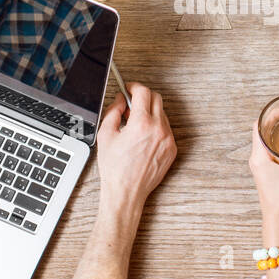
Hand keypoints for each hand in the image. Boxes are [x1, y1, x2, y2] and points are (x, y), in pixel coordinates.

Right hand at [96, 83, 177, 219]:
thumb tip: (120, 100)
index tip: (129, 88)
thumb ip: (113, 111)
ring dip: (150, 112)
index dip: (134, 87)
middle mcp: (158, 129)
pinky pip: (166, 129)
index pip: (143, 92)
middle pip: (157, 98)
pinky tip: (143, 137)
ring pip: (162, 114)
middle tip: (131, 104)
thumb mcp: (106, 135)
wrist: (126, 191)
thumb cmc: (114, 168)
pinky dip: (156, 127)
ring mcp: (168, 140)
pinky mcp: (172, 149)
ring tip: (135, 124)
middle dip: (143, 97)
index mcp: (141, 124)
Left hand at [249, 123, 278, 237]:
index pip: (258, 127)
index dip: (270, 115)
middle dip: (276, 121)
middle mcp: (256, 159)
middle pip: (262, 131)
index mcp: (259, 157)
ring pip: (265, 141)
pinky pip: (269, 150)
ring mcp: (260, 166)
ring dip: (277, 132)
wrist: (277, 221)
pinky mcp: (266, 171)